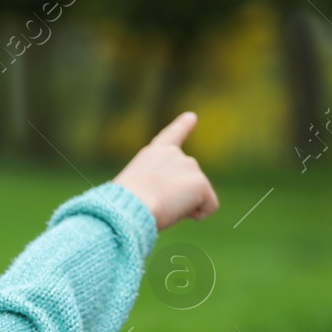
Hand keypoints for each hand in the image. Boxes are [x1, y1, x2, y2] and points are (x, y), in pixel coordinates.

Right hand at [113, 112, 219, 229]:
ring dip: (183, 206)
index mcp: (152, 154)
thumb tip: (171, 201)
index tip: (192, 117)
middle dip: (178, 196)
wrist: (129, 207)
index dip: (183, 126)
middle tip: (156, 204)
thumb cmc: (122, 205)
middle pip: (188, 180)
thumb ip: (154, 185)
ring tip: (161, 207)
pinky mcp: (200, 182)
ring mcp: (190, 166)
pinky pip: (209, 206)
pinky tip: (178, 213)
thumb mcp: (135, 188)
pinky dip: (198, 214)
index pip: (171, 136)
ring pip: (197, 194)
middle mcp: (174, 154)